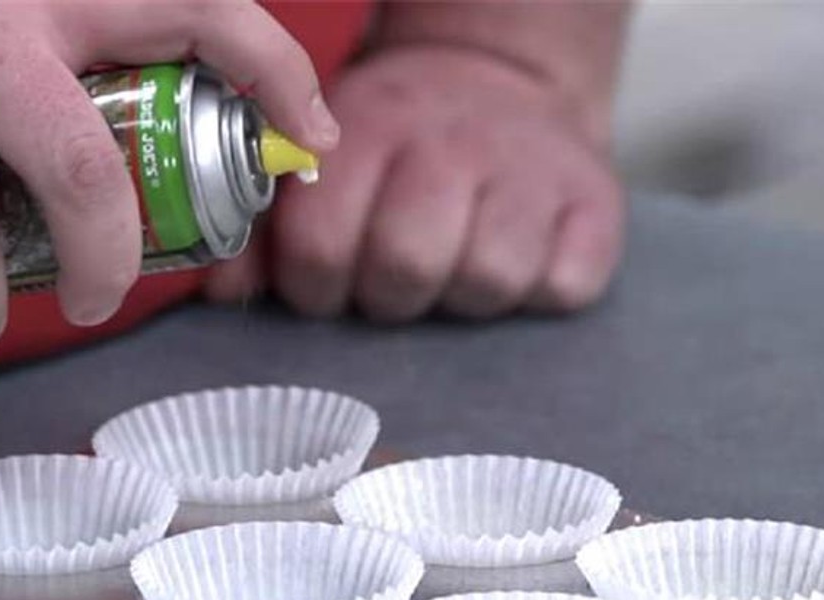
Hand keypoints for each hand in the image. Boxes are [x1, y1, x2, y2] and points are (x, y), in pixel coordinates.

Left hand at [205, 43, 623, 320]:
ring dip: (464, 294)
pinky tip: (522, 255)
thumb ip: (266, 231)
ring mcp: (531, 173)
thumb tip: (226, 295)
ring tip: (457, 262)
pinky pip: (564, 287)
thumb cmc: (398, 146)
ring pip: (487, 282)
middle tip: (394, 275)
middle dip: (388, 295)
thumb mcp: (327, 163)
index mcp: (370, 129)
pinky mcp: (597, 207)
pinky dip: (543, 288)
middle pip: (405, 268)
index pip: (320, 246)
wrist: (503, 81)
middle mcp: (453, 144)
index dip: (315, 283)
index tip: (329, 277)